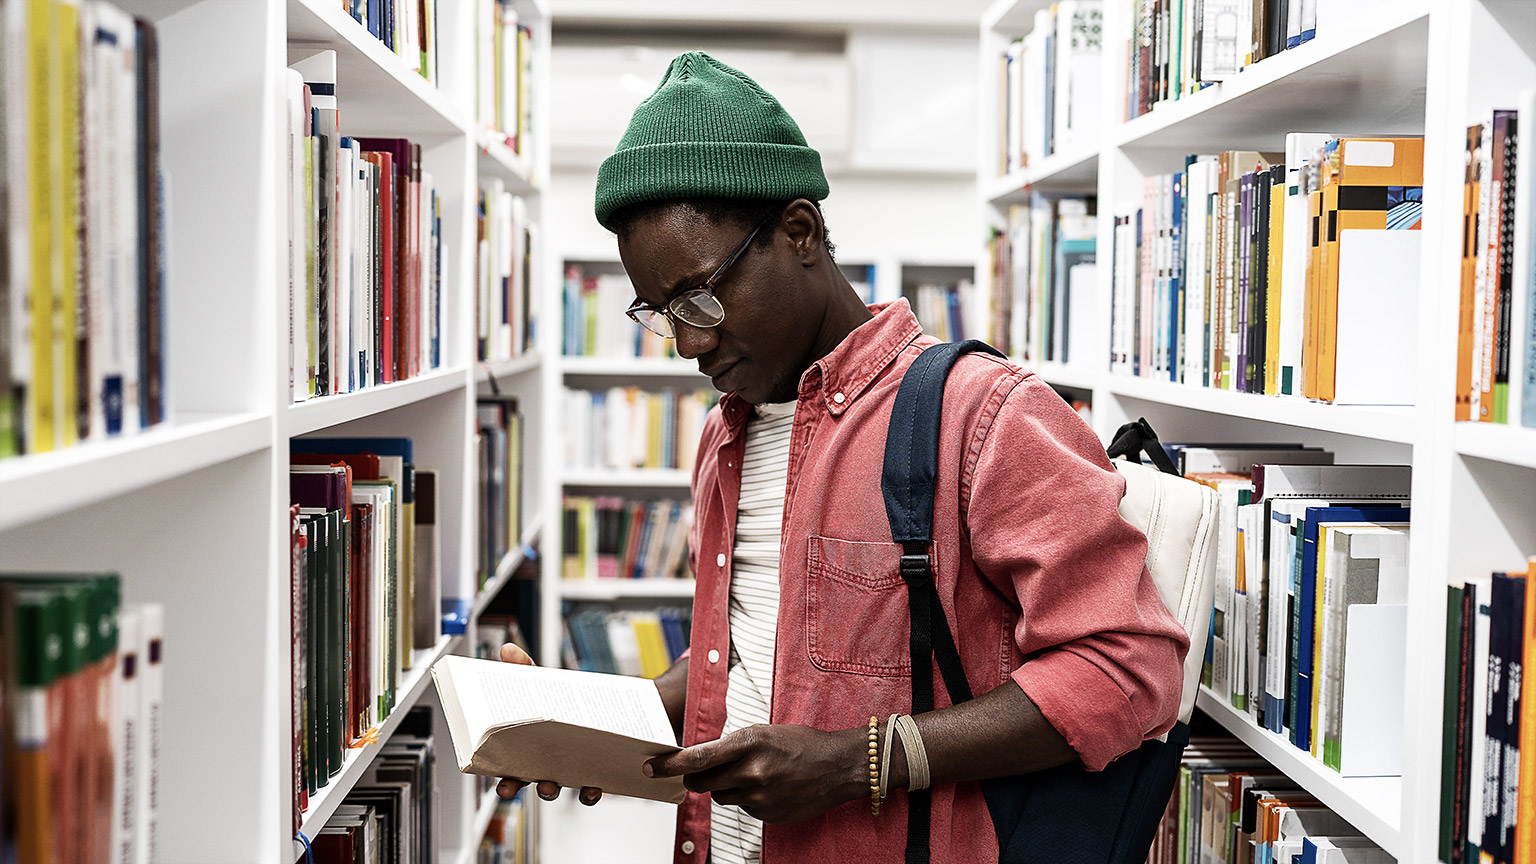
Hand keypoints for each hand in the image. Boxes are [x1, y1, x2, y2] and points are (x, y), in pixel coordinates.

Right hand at [494, 643, 603, 805]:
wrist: (607, 703)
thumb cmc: (566, 699)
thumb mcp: (544, 682)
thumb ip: (526, 668)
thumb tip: (508, 651)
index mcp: (533, 748)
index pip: (514, 770)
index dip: (507, 782)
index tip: (501, 786)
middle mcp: (551, 764)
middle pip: (534, 783)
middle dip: (523, 789)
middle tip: (515, 790)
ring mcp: (573, 770)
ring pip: (561, 789)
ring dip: (553, 791)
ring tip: (550, 786)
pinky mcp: (596, 772)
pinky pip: (591, 789)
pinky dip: (590, 792)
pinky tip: (592, 788)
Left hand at [644, 724, 866, 823]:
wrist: (837, 766)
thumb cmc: (799, 743)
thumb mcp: (763, 733)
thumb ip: (731, 747)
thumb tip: (699, 761)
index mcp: (747, 743)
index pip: (697, 758)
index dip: (669, 765)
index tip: (651, 767)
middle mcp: (750, 772)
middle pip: (701, 784)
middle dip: (695, 780)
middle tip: (700, 774)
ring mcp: (759, 797)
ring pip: (721, 797)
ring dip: (726, 788)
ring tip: (753, 775)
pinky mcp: (767, 815)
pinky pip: (743, 809)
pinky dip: (748, 799)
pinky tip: (769, 788)